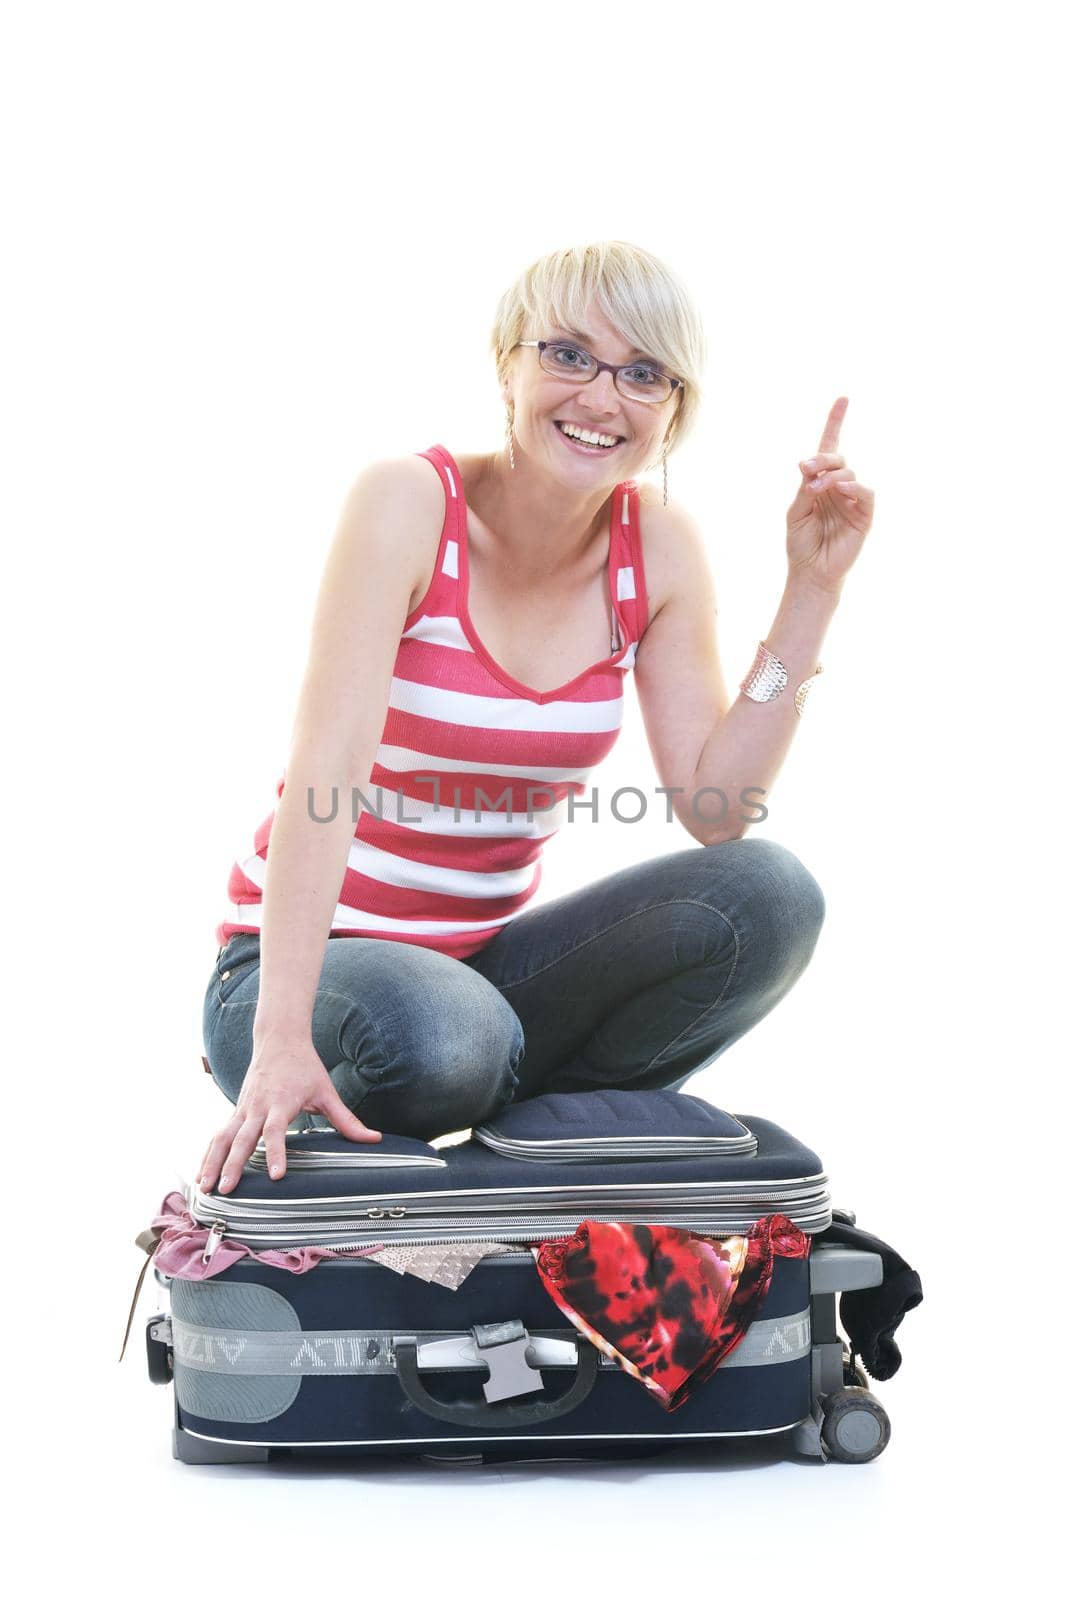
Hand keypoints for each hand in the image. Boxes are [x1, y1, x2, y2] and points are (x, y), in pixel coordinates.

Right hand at [197, 1038, 381, 1193]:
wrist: (279, 1040)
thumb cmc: (305, 1067)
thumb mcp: (327, 1092)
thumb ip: (347, 1120)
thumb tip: (374, 1138)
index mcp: (281, 1101)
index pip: (276, 1130)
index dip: (277, 1152)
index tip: (277, 1175)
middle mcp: (257, 1106)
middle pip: (242, 1138)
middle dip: (233, 1164)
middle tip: (227, 1190)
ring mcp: (243, 1108)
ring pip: (222, 1137)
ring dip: (212, 1162)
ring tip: (205, 1188)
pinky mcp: (236, 1110)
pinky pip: (218, 1134)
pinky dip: (208, 1154)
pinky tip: (201, 1173)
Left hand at [785, 397, 874, 594]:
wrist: (810, 571)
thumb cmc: (801, 543)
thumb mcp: (796, 511)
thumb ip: (806, 488)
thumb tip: (813, 467)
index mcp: (820, 483)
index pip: (829, 448)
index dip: (836, 422)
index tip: (843, 398)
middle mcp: (839, 487)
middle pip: (836, 458)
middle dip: (821, 459)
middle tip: (805, 469)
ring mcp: (853, 500)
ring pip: (849, 473)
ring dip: (831, 476)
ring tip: (814, 489)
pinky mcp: (865, 515)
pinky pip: (865, 493)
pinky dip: (853, 487)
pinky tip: (839, 489)